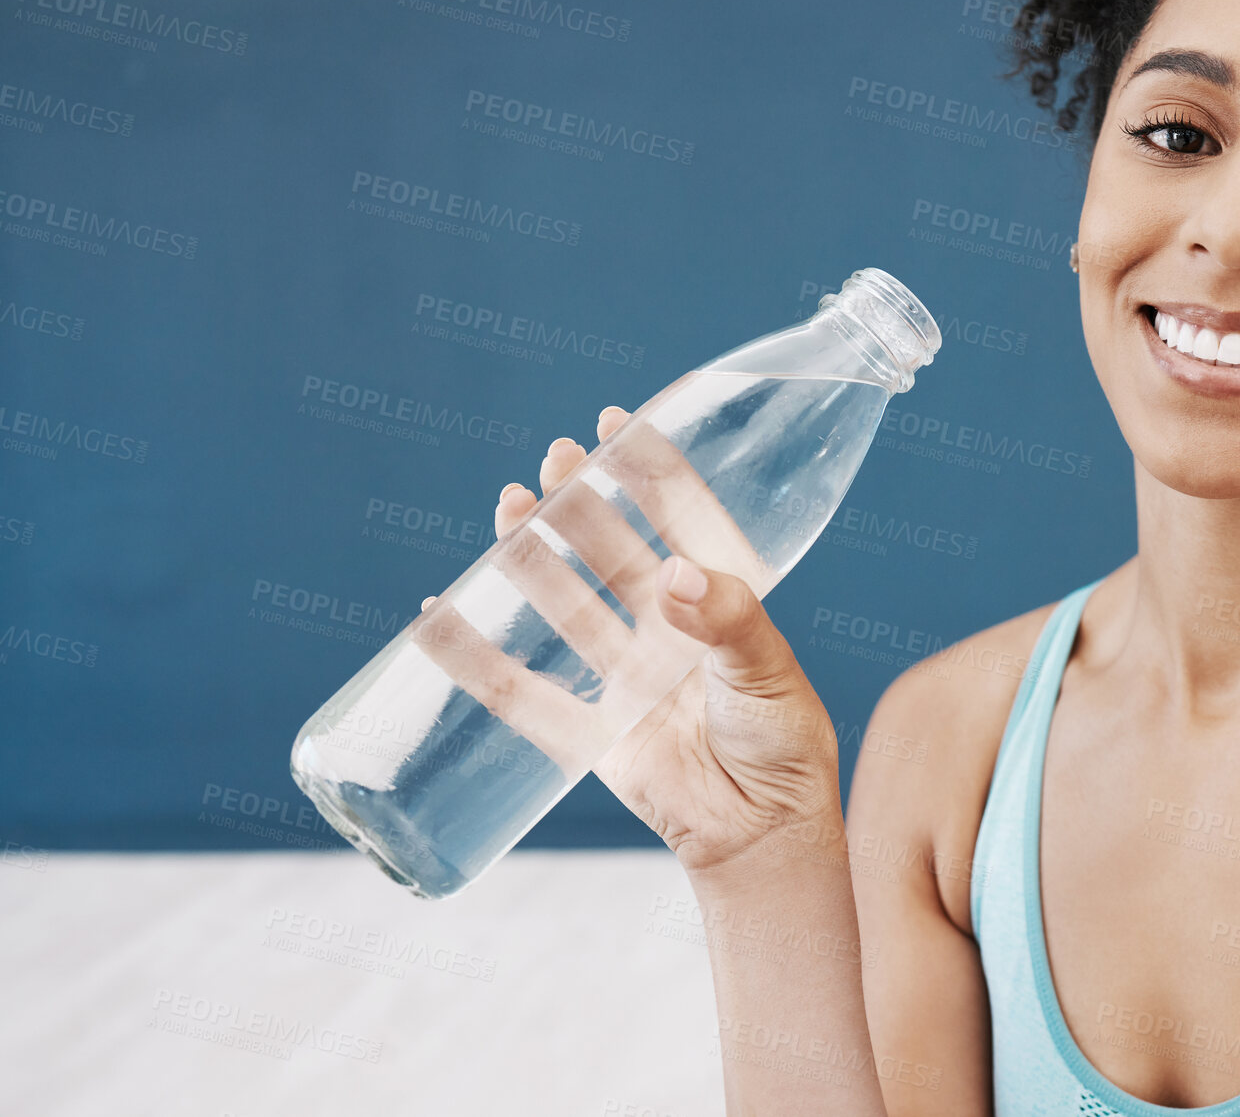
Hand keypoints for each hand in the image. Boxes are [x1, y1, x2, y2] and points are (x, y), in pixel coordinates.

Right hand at [415, 406, 841, 877]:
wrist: (762, 835)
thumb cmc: (782, 744)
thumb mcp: (769, 671)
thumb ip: (728, 621)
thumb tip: (672, 577)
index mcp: (718, 601)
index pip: (680, 519)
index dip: (647, 470)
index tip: (615, 424)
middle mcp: (666, 628)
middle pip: (611, 552)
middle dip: (580, 505)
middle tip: (553, 461)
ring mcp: (624, 675)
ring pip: (565, 605)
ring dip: (532, 560)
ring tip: (509, 511)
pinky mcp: (591, 730)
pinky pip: (524, 691)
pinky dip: (475, 659)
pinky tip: (436, 617)